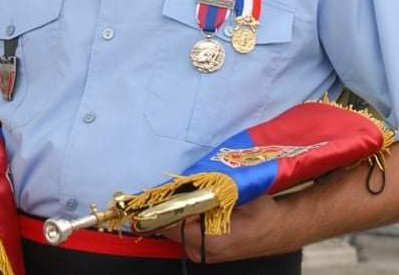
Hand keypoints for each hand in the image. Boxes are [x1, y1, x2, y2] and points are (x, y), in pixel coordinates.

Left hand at [162, 195, 297, 262]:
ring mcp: (204, 254)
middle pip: (172, 227)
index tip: (158, 190)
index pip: (171, 224)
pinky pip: (189, 233)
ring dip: (180, 211)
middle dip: (172, 206)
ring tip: (186, 191)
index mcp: (207, 241)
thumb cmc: (261, 212)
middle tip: (176, 185)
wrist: (280, 228)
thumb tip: (185, 183)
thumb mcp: (235, 195)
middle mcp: (202, 252)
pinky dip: (188, 219)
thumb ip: (209, 192)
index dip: (163, 206)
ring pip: (179, 230)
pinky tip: (198, 204)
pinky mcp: (208, 252)